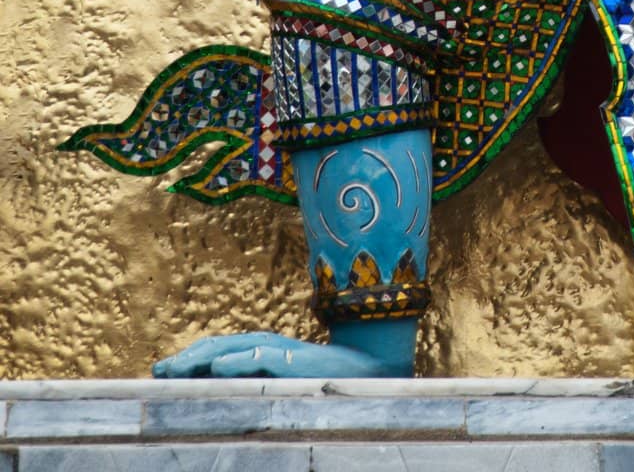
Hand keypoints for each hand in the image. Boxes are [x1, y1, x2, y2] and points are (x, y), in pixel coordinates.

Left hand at [153, 329, 400, 379]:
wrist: (374, 372)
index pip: (222, 349)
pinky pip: (263, 358)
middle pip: (222, 345)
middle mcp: (271, 347)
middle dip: (188, 358)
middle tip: (158, 371)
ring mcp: (285, 352)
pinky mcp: (298, 361)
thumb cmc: (330, 382)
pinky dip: (239, 361)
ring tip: (176, 368)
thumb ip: (258, 385)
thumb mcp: (286, 387)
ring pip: (236, 348)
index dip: (191, 358)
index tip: (161, 372)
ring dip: (203, 358)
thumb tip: (221, 389)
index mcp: (266, 352)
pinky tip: (217, 369)